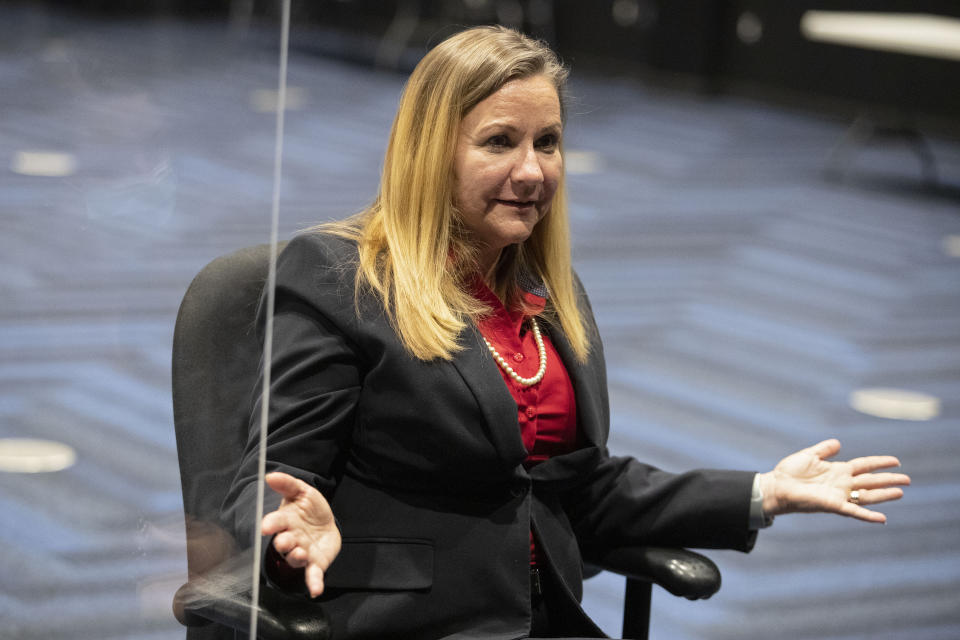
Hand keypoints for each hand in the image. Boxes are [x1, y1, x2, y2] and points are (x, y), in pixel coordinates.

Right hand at [261, 472, 341, 596]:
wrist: (326, 523)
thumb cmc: (310, 509)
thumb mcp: (302, 492)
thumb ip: (288, 484)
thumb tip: (270, 475)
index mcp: (285, 521)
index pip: (275, 523)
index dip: (270, 524)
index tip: (266, 526)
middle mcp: (291, 539)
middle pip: (282, 543)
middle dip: (283, 542)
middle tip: (284, 540)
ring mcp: (302, 553)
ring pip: (295, 558)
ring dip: (296, 557)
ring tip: (301, 552)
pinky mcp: (315, 564)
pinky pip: (312, 575)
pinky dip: (313, 583)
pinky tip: (316, 590)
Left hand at [759, 439, 909, 522]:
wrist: (776, 486)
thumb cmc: (789, 472)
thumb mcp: (809, 455)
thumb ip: (824, 449)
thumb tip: (838, 443)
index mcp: (838, 470)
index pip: (864, 465)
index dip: (879, 462)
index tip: (896, 461)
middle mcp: (842, 483)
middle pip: (871, 481)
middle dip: (888, 479)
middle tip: (908, 480)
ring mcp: (839, 495)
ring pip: (867, 495)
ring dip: (884, 495)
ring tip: (900, 492)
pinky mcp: (832, 505)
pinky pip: (854, 511)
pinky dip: (868, 515)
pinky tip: (882, 518)